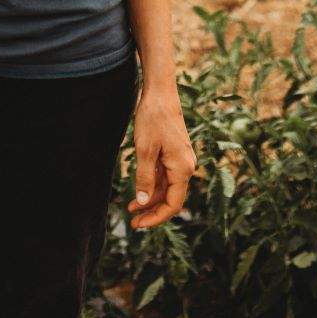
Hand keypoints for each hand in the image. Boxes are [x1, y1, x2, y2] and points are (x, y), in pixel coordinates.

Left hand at [127, 88, 196, 230]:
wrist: (160, 92)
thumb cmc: (153, 118)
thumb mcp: (144, 150)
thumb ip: (144, 178)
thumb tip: (143, 203)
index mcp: (183, 168)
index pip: (173, 204)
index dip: (156, 217)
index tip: (139, 225)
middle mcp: (186, 166)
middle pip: (171, 198)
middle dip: (152, 211)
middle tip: (133, 223)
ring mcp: (181, 159)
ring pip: (167, 188)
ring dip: (150, 199)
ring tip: (130, 208)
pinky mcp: (174, 153)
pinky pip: (165, 176)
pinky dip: (152, 185)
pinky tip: (138, 191)